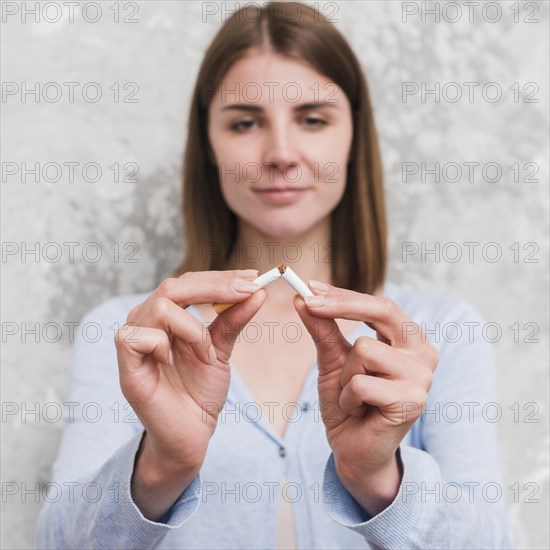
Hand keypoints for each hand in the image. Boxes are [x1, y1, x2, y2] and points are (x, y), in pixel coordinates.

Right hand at [115, 270, 265, 472]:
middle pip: (173, 286)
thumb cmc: (200, 392)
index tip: (252, 278)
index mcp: (166, 315)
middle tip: (246, 291)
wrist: (191, 434)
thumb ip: (233, 320)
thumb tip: (257, 292)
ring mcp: (133, 341)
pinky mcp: (126, 364)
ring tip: (207, 354)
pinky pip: (138, 336)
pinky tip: (173, 363)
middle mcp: (146, 321)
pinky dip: (163, 345)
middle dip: (214, 287)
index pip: (189, 282)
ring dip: (193, 329)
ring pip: (160, 307)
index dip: (220, 278)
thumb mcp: (222, 350)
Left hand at [293, 282, 438, 514]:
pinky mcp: (412, 402)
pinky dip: (347, 399)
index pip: (380, 305)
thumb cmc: (348, 403)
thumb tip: (301, 298)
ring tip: (354, 396)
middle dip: (341, 306)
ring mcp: (422, 378)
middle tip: (308, 302)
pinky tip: (360, 412)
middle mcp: (423, 353)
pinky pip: (360, 384)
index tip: (310, 287)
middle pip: (382, 311)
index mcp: (409, 339)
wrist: (354, 451)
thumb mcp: (332, 361)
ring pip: (364, 350)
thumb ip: (323, 329)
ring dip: (345, 376)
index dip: (344, 295)